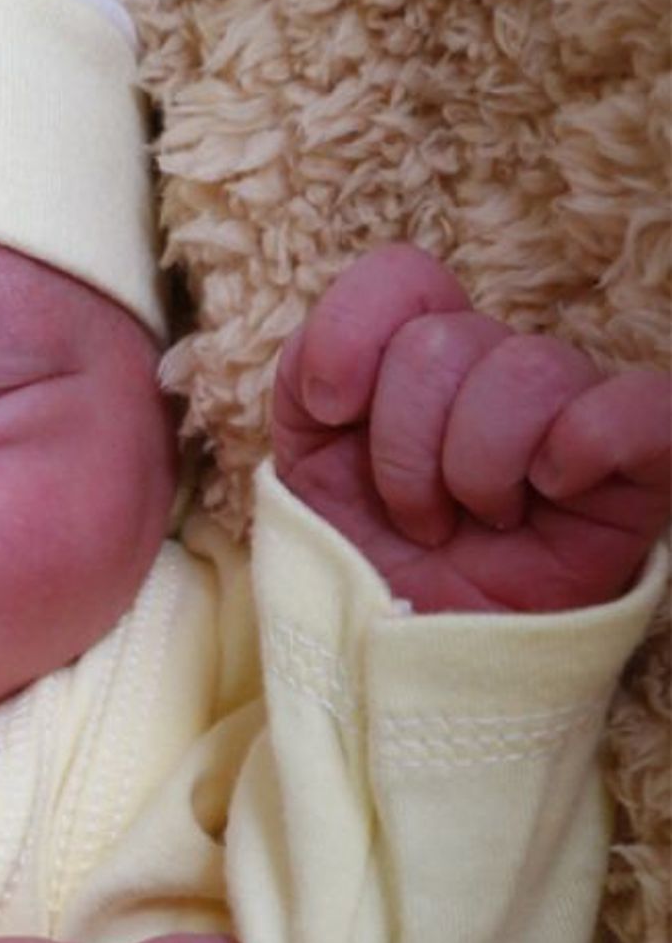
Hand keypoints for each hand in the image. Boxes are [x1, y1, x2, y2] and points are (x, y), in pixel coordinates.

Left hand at [274, 244, 670, 611]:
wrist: (408, 666)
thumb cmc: (365, 566)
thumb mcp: (305, 466)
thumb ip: (309, 377)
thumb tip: (343, 365)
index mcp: (418, 364)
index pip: (403, 276)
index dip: (352, 332)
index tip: (331, 412)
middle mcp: (498, 375)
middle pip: (445, 340)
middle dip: (404, 445)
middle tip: (415, 515)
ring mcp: (572, 417)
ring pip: (528, 369)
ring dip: (473, 467)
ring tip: (473, 522)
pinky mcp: (641, 471)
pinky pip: (644, 407)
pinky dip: (586, 443)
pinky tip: (548, 493)